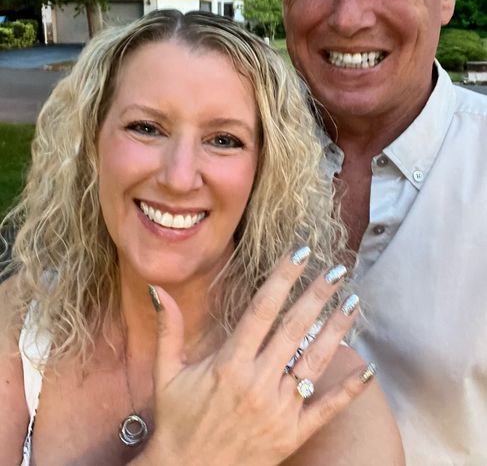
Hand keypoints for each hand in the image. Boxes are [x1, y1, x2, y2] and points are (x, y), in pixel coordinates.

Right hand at [140, 249, 372, 465]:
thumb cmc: (177, 421)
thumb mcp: (167, 373)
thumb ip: (168, 329)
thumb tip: (157, 290)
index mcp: (229, 363)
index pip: (262, 309)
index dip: (283, 278)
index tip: (300, 253)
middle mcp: (257, 382)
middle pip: (294, 328)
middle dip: (317, 295)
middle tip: (337, 270)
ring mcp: (278, 409)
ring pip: (315, 362)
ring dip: (337, 330)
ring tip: (354, 303)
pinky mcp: (292, 434)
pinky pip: (326, 410)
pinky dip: (348, 391)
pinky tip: (367, 371)